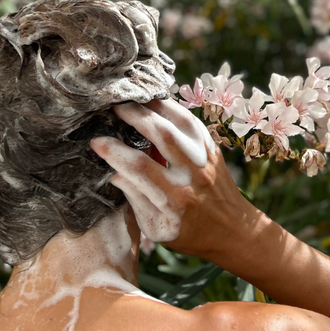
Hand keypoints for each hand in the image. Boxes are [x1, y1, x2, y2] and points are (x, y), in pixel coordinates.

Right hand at [89, 98, 257, 259]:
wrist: (233, 230)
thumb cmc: (189, 233)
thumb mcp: (156, 229)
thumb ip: (135, 198)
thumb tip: (114, 170)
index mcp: (174, 200)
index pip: (140, 168)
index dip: (115, 152)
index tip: (96, 141)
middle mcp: (193, 175)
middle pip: (163, 136)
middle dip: (135, 116)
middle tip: (113, 106)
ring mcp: (206, 158)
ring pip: (181, 122)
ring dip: (155, 105)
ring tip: (132, 97)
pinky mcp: (213, 147)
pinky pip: (193, 121)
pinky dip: (173, 107)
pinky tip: (156, 101)